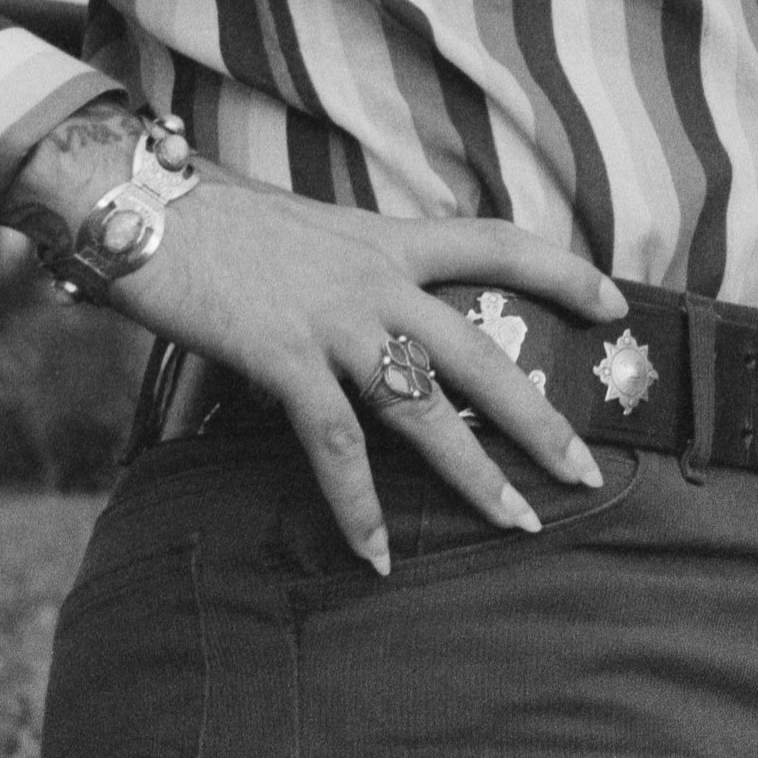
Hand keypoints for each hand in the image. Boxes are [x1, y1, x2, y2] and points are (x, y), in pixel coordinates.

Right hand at [99, 178, 617, 573]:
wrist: (141, 203)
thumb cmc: (218, 224)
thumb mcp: (311, 237)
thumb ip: (353, 276)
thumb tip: (373, 325)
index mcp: (389, 241)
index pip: (500, 244)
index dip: (564, 271)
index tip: (615, 303)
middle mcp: (377, 278)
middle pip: (483, 354)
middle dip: (539, 418)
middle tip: (584, 471)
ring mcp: (334, 318)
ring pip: (425, 408)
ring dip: (472, 475)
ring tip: (515, 523)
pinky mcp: (282, 354)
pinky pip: (335, 442)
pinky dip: (356, 505)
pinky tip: (375, 554)